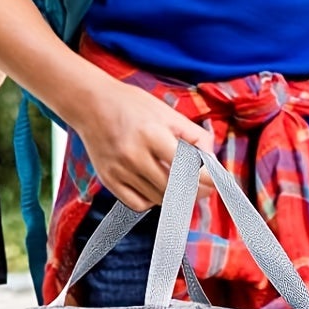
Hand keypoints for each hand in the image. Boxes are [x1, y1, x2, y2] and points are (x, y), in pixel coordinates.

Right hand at [73, 73, 213, 210]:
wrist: (90, 104)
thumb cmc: (132, 105)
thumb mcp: (167, 112)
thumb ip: (194, 136)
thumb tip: (212, 161)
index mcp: (152, 134)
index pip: (187, 168)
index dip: (207, 179)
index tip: (218, 183)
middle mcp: (134, 155)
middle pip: (174, 189)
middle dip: (196, 191)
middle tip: (205, 188)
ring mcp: (119, 170)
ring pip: (158, 199)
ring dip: (175, 196)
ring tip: (181, 184)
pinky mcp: (108, 179)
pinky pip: (138, 204)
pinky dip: (152, 200)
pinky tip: (155, 186)